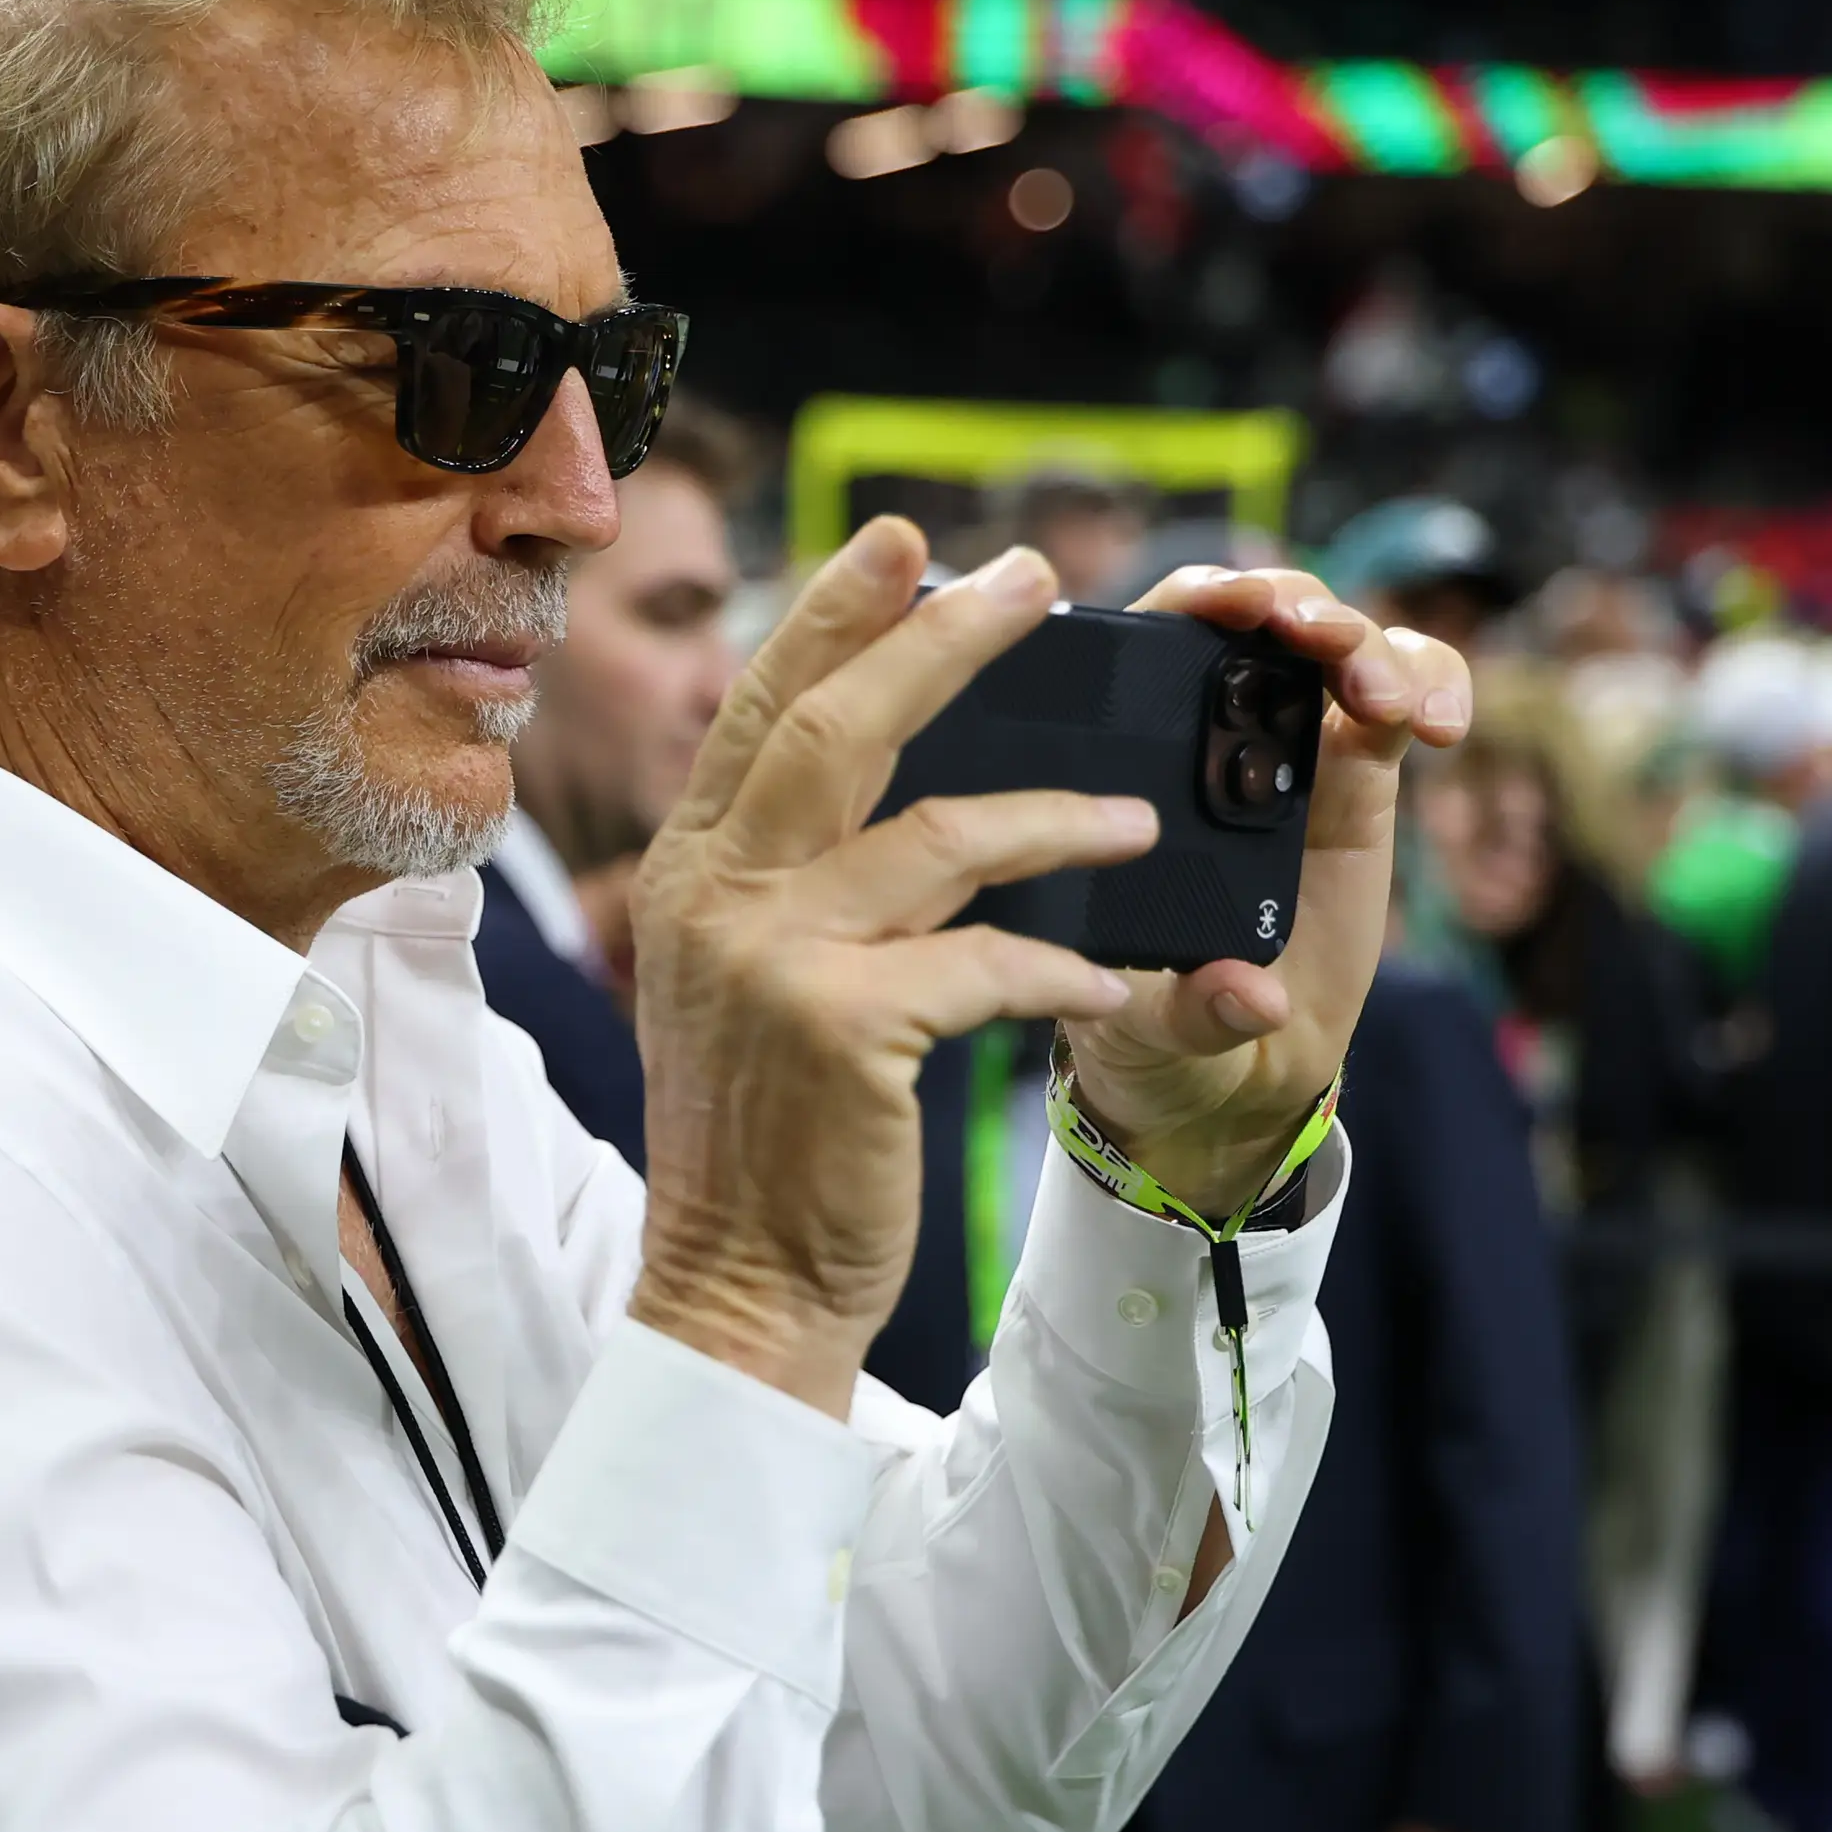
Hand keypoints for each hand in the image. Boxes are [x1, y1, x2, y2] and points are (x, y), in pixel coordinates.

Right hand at [629, 523, 1153, 1412]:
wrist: (739, 1288)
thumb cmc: (771, 1143)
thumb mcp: (746, 987)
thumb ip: (788, 887)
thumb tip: (885, 795)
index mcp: (692, 875)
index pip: (762, 710)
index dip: (835, 614)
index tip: (907, 543)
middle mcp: (715, 899)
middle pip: (837, 726)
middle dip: (943, 640)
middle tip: (1032, 575)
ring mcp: (772, 960)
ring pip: (939, 836)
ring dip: (1055, 817)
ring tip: (1140, 813)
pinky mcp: (842, 1029)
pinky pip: (987, 963)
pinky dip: (1062, 966)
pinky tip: (1113, 980)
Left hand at [1063, 569, 1473, 1216]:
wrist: (1231, 1073)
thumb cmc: (1157, 1032)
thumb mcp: (1151, 1032)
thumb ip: (1194, 1013)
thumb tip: (1253, 997)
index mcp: (1133, 768)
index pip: (1155, 644)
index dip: (1199, 602)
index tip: (1236, 607)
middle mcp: (1210, 744)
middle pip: (1259, 625)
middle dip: (1300, 609)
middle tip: (1322, 637)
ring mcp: (1291, 753)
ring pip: (1340, 647)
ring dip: (1373, 645)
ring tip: (1389, 699)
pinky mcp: (1360, 778)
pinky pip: (1405, 697)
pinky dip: (1434, 683)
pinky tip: (1443, 728)